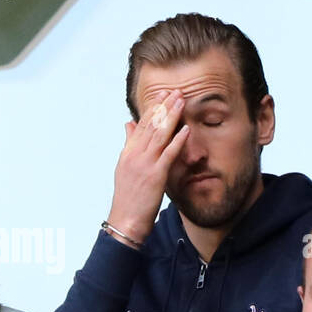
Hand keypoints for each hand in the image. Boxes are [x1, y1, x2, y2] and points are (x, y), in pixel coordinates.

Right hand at [106, 91, 189, 246]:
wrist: (125, 220)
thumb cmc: (128, 197)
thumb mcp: (124, 167)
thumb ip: (129, 144)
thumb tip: (129, 124)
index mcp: (128, 153)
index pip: (142, 125)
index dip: (154, 108)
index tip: (164, 95)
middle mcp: (135, 155)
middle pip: (151, 125)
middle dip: (164, 106)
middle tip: (176, 91)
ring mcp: (144, 164)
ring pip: (159, 135)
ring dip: (172, 117)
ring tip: (181, 101)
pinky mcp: (155, 176)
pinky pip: (168, 155)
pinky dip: (177, 141)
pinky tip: (186, 130)